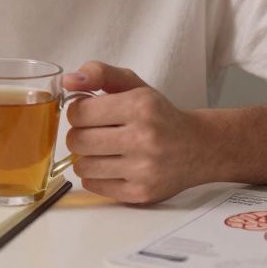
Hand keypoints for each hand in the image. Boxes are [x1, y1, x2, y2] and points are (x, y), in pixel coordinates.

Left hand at [63, 62, 207, 203]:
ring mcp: (143, 169)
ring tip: (102, 150)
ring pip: (82, 167)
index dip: (78, 111)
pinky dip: (96, 176)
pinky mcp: (141, 193)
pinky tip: (111, 165)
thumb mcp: (133, 84)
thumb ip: (98, 73)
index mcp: (140, 106)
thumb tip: (67, 80)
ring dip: (86, 157)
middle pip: (77, 141)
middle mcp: (143, 138)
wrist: (198, 148)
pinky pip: (94, 186)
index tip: (89, 112)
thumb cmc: (159, 115)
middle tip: (94, 132)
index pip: (78, 112)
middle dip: (79, 134)